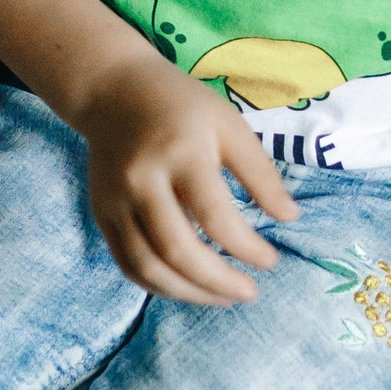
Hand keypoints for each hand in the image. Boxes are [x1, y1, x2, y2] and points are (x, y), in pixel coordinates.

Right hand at [76, 63, 289, 305]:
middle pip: (176, 250)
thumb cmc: (180, 106)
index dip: (246, 248)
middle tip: (249, 293)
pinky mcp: (101, 215)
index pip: (215, 217)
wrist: (112, 91)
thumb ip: (260, 172)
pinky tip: (189, 288)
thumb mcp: (229, 125)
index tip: (271, 261)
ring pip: (148, 266)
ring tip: (223, 298)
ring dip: (189, 293)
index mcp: (179, 154)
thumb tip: (289, 218)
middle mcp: (141, 181)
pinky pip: (128, 264)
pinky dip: (159, 286)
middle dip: (217, 282)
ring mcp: (115, 201)